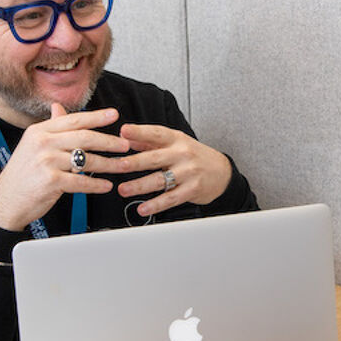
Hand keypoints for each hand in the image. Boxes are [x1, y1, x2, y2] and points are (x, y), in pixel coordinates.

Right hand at [0, 103, 129, 230]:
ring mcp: (46, 161)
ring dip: (108, 164)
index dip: (96, 117)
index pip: (73, 120)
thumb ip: (50, 128)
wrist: (6, 201)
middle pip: (84, 137)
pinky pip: (80, 181)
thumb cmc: (23, 174)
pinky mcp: (50, 181)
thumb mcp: (33, 145)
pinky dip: (96, 184)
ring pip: (86, 159)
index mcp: (39, 131)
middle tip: (125, 145)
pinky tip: (106, 185)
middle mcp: (42, 143)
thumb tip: (59, 108)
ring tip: (122, 166)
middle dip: (109, 141)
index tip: (114, 114)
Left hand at [113, 124, 231, 216]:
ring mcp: (188, 172)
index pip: (156, 133)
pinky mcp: (192, 189)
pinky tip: (143, 208)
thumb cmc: (195, 156)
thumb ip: (150, 141)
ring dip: (140, 186)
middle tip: (118, 166)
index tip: (124, 131)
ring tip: (124, 190)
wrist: (222, 172)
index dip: (139, 132)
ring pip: (160, 180)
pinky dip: (156, 205)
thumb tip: (126, 138)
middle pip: (155, 158)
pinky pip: (171, 198)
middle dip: (135, 162)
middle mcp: (182, 154)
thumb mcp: (175, 143)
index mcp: (176, 139)